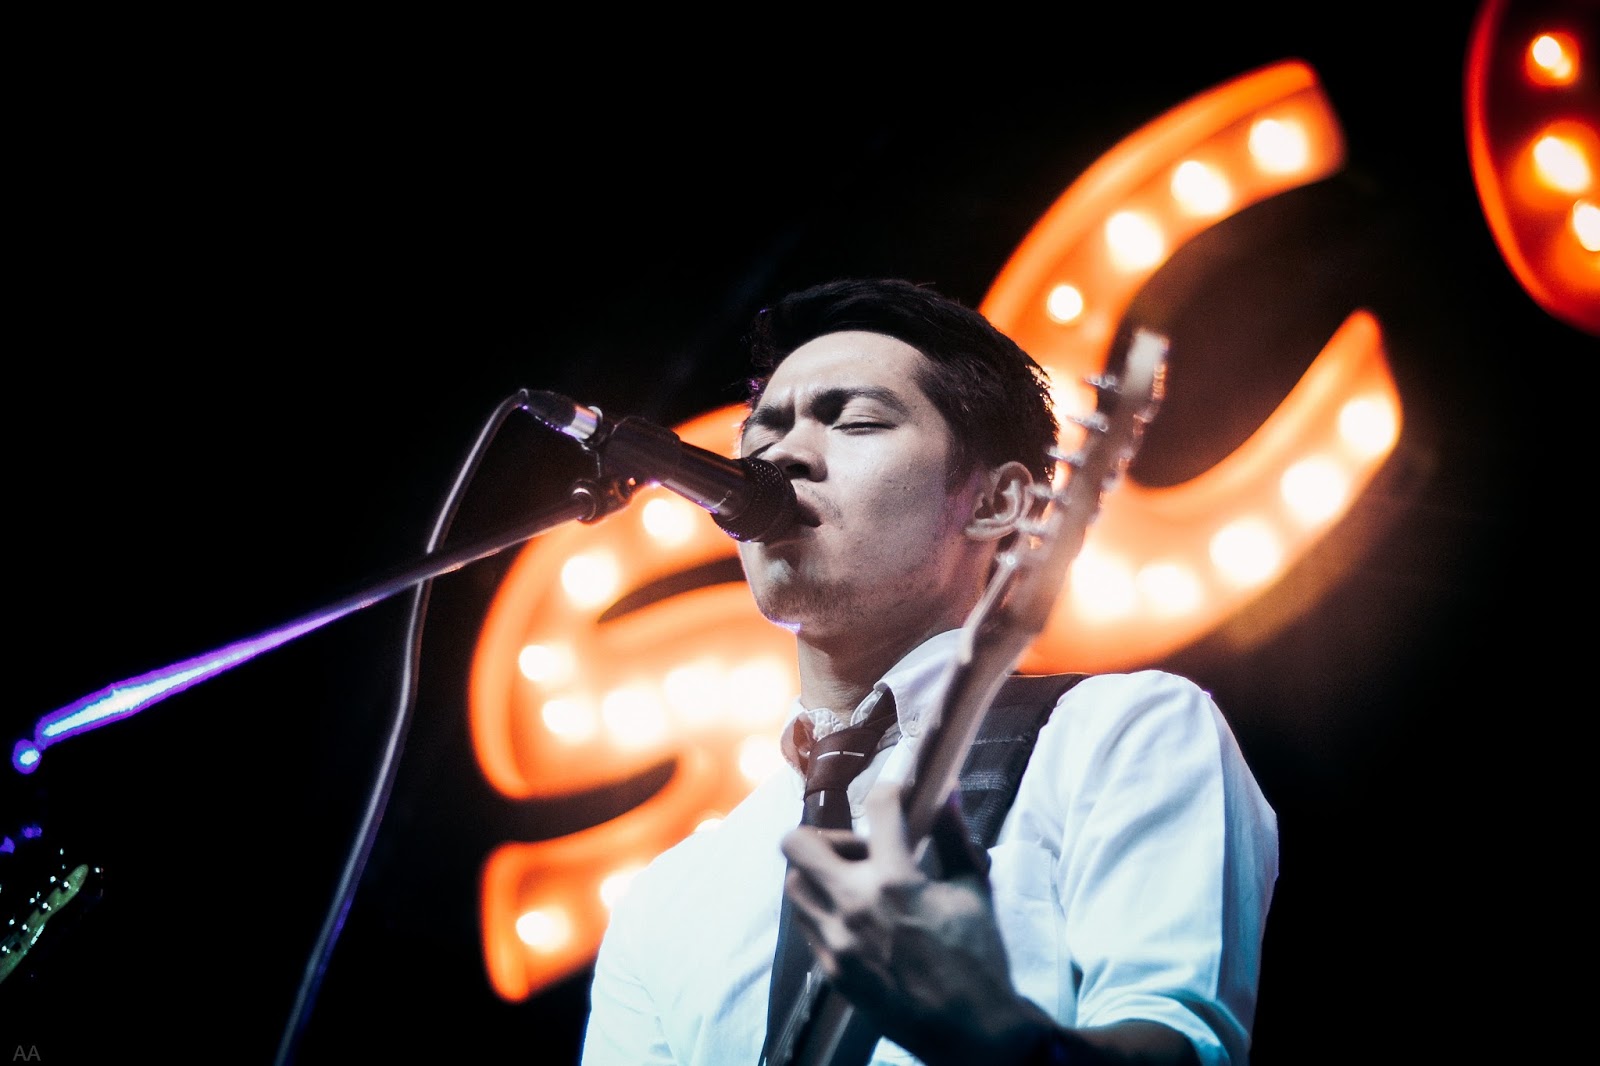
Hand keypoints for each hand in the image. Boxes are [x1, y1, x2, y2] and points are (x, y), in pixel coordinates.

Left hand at [778, 780, 1034, 1063]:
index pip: (878, 809)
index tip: (896, 797)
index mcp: (896, 881)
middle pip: (797, 844)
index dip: (890, 790)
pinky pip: (809, 925)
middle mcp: (855, 906)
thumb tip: (949, 793)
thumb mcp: (975, 891)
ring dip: (819, 874)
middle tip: (857, 849)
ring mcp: (836, 942)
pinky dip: (826, 911)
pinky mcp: (831, 971)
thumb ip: (956, 837)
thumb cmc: (980, 958)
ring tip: (854, 886)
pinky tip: (856, 920)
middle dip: (824, 835)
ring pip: (795, 885)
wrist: (972, 1031)